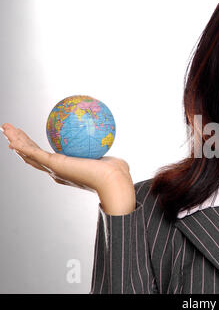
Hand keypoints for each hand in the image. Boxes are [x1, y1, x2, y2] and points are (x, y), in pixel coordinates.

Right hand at [1, 123, 135, 214]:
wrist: (114, 181)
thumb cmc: (117, 173)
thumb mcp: (110, 158)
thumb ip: (106, 150)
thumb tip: (110, 137)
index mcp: (67, 171)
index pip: (47, 159)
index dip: (36, 151)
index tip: (29, 141)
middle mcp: (57, 172)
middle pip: (32, 157)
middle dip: (20, 144)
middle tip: (10, 133)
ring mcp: (54, 169)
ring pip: (28, 154)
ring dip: (15, 140)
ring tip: (5, 128)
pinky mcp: (54, 164)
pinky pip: (33, 152)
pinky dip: (21, 144)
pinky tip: (11, 136)